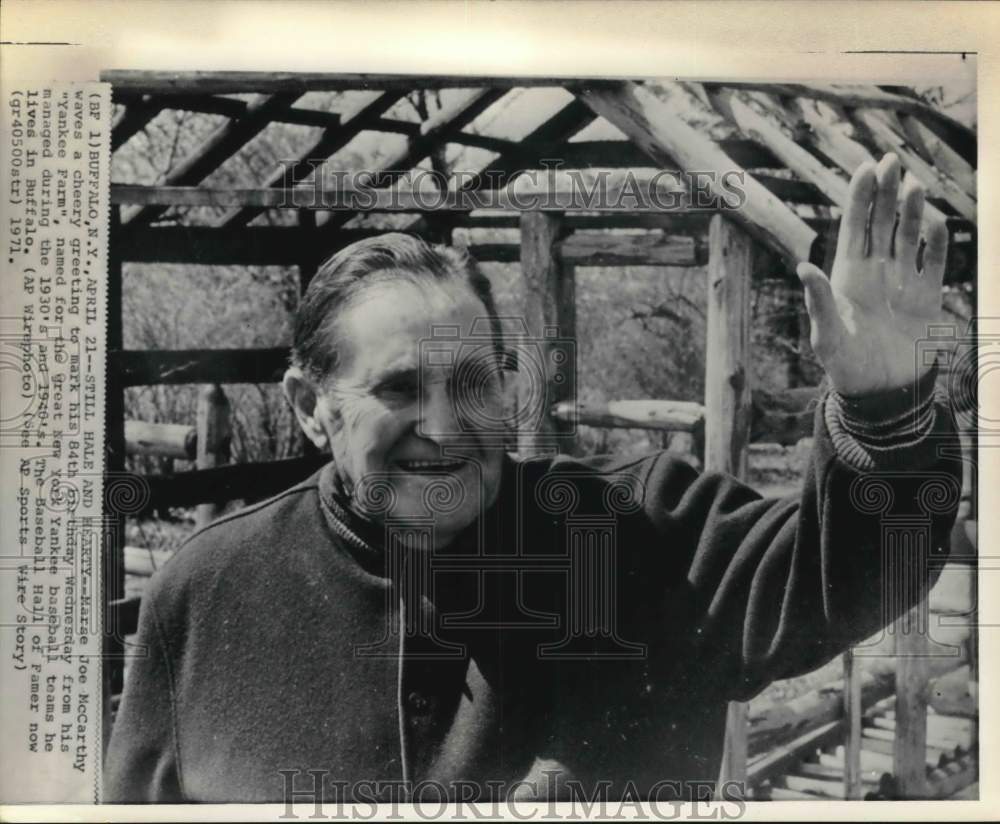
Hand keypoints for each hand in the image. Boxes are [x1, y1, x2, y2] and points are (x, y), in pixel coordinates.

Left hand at [796, 153, 947, 395]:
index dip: (860, 198)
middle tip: (892, 160)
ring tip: (914, 184)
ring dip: (912, 211)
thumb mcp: (828, 336)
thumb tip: (803, 266)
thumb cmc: (847, 368)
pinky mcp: (928, 298)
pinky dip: (937, 241)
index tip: (867, 167)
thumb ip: (819, 301)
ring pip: (909, 236)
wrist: (883, 396)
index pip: (854, 228)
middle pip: (882, 223)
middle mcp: (875, 274)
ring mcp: (902, 283)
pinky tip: (936, 220)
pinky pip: (935, 262)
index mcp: (847, 277)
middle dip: (886, 192)